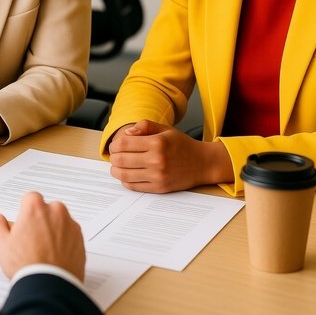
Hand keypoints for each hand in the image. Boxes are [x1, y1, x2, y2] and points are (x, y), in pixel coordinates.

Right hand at [0, 191, 85, 280]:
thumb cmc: (27, 265)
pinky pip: (71, 235)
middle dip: (41, 220)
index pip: (30, 198)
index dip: (25, 211)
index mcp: (35, 208)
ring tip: (44, 251)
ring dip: (54, 230)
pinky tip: (55, 256)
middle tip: (33, 240)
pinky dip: (65, 242)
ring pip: (60, 222)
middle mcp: (56, 211)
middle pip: (47, 209)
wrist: (50, 286)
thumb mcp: (2, 244)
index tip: (24, 222)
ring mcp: (70, 225)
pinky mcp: (80, 239)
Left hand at [108, 119, 231, 191]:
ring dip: (116, 170)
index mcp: (157, 143)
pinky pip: (134, 186)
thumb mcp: (165, 129)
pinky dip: (125, 181)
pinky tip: (127, 175)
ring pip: (124, 175)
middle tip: (114, 156)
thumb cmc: (182, 145)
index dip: (114, 144)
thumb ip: (144, 126)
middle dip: (113, 157)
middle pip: (121, 160)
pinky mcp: (159, 188)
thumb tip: (126, 133)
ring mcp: (158, 176)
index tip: (115, 145)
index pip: (123, 143)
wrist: (202, 163)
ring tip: (117, 166)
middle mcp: (157, 160)